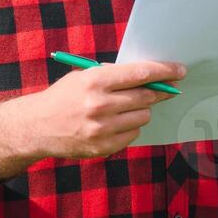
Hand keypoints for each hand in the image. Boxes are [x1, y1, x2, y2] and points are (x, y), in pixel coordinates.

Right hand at [0, 60, 186, 176]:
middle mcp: (99, 105)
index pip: (141, 74)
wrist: (37, 127)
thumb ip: (114, 75)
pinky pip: (133, 133)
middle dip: (160, 91)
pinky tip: (116, 122)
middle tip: (167, 89)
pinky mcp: (103, 147)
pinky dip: (130, 126)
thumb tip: (149, 76)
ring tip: (125, 107)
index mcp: (95, 81)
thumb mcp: (83, 76)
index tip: (180, 70)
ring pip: (143, 116)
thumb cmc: (63, 96)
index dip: (165, 71)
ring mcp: (101, 129)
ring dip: (142, 110)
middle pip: (146, 96)